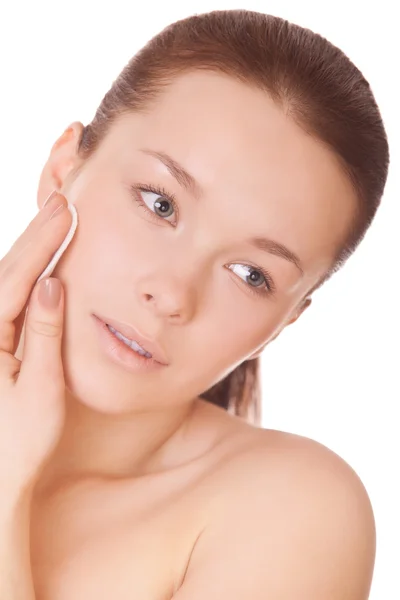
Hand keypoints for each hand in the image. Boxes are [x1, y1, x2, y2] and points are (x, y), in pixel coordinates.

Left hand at [0, 193, 71, 495]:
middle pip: (4, 273)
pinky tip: (38, 268)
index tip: (65, 211)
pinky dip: (22, 278)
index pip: (15, 279)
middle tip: (61, 203)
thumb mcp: (39, 390)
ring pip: (2, 284)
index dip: (42, 242)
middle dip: (35, 237)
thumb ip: (43, 333)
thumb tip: (52, 284)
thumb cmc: (18, 443)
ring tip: (53, 224)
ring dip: (29, 252)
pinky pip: (3, 302)